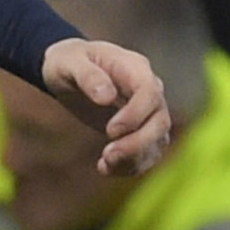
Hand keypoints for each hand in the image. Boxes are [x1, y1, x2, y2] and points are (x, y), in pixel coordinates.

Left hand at [41, 38, 173, 173]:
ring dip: (135, 158)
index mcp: (135, 68)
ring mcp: (148, 112)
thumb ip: (87, 76)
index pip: (150, 92)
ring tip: (105, 165)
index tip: (110, 131)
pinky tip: (105, 168)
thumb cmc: (68, 61)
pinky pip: (146, 153)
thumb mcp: (69, 62)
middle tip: (108, 155)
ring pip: (157, 141)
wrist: (68, 71)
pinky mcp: (140, 130)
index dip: (136, 115)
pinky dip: (130, 166)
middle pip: (160, 121)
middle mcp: (148, 90)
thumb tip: (106, 97)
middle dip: (137, 144)